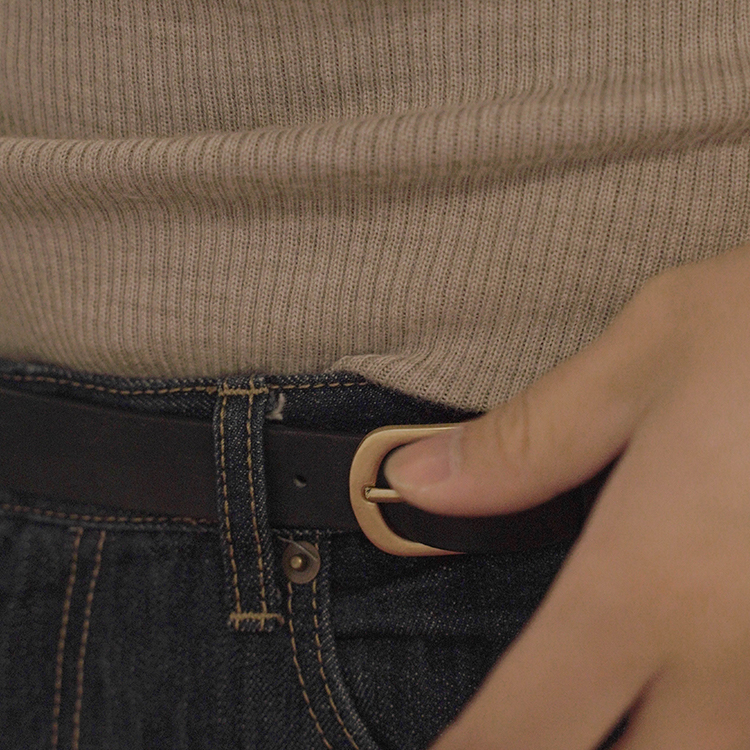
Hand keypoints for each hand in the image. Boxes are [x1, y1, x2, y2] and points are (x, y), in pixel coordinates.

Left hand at [384, 244, 749, 749]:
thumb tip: (416, 482)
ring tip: (602, 714)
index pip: (535, 717)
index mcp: (655, 575)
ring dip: (658, 745)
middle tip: (523, 731)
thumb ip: (529, 440)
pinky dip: (715, 721)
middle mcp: (735, 647)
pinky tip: (689, 696)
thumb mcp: (648, 357)